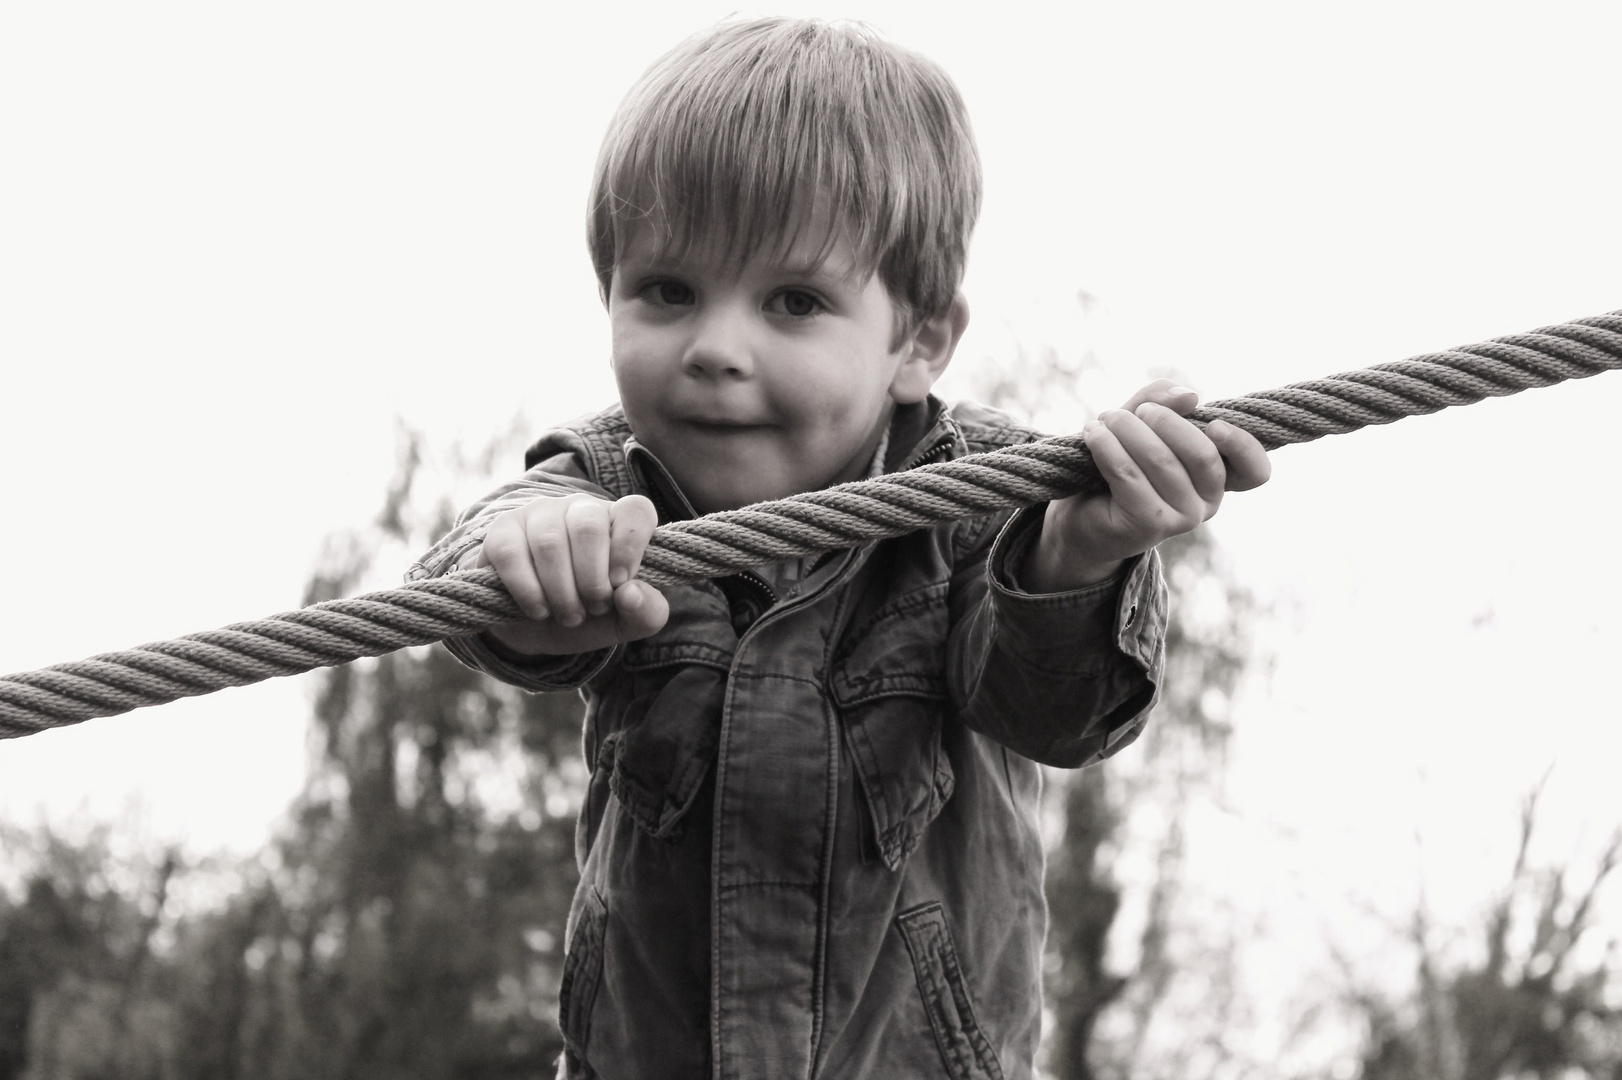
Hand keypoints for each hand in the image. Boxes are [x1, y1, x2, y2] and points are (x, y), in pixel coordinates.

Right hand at [472, 493, 669, 654]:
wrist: (534, 630)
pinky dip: (528, 590)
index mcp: (617, 523)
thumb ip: (647, 613)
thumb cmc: (589, 614)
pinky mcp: (502, 532)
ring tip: (568, 615)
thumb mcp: (625, 622)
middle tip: (593, 608)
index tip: (621, 582)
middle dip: (592, 580)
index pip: (635, 510)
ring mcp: (538, 515)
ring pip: (550, 542)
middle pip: (589, 526)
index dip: (631, 544)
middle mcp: (579, 509)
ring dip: (562, 591)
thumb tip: (631, 593)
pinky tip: (538, 610)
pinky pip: (512, 553)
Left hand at [1024, 380, 1269, 591]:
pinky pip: (1129, 474)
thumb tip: (1190, 396)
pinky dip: (1107, 446)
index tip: (1213, 424)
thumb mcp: (1144, 423)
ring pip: (1161, 461)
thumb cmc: (1121, 464)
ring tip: (1106, 419)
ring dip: (1127, 429)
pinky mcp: (1148, 525)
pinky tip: (1092, 434)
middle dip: (1167, 421)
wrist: (1082, 513)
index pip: (1255, 472)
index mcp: (1218, 478)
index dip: (1243, 446)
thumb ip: (1165, 402)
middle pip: (1203, 455)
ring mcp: (1181, 518)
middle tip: (1138, 411)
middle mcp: (1208, 502)